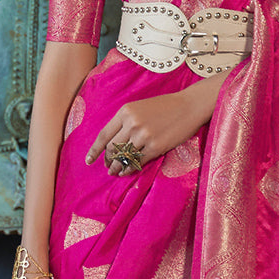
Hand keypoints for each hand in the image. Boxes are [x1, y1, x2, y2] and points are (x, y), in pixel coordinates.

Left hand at [86, 88, 209, 175]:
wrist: (189, 106)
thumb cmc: (165, 107)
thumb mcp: (140, 108)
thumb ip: (125, 121)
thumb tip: (113, 142)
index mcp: (125, 112)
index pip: (104, 135)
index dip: (95, 151)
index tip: (89, 160)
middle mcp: (132, 124)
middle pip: (112, 148)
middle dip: (107, 160)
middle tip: (107, 166)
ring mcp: (143, 136)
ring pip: (123, 157)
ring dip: (117, 167)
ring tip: (115, 172)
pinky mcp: (155, 147)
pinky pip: (137, 162)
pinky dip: (130, 169)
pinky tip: (127, 171)